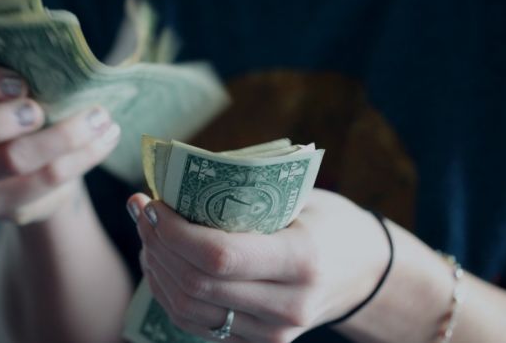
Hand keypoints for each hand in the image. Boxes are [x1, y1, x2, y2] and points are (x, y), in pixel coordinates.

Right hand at [0, 57, 120, 223]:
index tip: (20, 82)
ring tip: (100, 119)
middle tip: (42, 111)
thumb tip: (60, 48)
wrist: (25, 157)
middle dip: (2, 120)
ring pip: (11, 162)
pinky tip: (103, 140)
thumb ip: (22, 63)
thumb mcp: (11, 78)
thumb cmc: (17, 102)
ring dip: (64, 138)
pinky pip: (42, 187)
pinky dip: (80, 160)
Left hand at [127, 189, 389, 342]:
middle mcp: (288, 305)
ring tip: (147, 234)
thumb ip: (245, 194)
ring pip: (188, 310)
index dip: (173, 232)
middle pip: (196, 284)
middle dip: (157, 245)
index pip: (218, 256)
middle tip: (141, 211)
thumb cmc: (328, 221)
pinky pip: (196, 324)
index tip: (152, 202)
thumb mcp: (300, 197)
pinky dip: (169, 292)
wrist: (364, 272)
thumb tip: (175, 179)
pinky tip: (161, 262)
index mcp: (302, 260)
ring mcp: (273, 333)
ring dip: (156, 269)